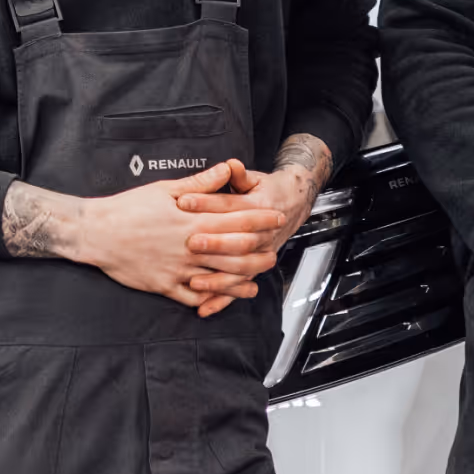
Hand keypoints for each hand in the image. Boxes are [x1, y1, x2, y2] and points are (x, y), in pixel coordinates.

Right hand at [58, 161, 284, 311]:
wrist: (96, 232)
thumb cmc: (128, 208)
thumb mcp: (165, 188)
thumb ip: (201, 183)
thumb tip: (227, 169)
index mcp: (191, 220)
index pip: (236, 220)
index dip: (260, 220)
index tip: (276, 217)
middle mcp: (189, 246)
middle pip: (235, 252)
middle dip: (259, 252)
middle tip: (274, 251)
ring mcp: (178, 269)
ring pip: (219, 277)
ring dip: (242, 279)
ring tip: (257, 280)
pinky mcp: (164, 285)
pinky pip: (193, 296)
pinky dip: (211, 298)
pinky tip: (223, 298)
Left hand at [175, 137, 330, 316]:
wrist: (291, 205)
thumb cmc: (264, 191)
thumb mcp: (253, 179)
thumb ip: (239, 176)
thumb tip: (230, 166)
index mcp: (259, 208)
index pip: (231, 205)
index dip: (207, 202)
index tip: (183, 201)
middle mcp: (262, 235)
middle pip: (239, 242)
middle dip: (214, 243)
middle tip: (190, 242)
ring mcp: (259, 255)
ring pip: (241, 270)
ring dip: (218, 278)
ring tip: (193, 280)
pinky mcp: (252, 270)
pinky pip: (237, 289)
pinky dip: (221, 300)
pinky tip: (202, 307)